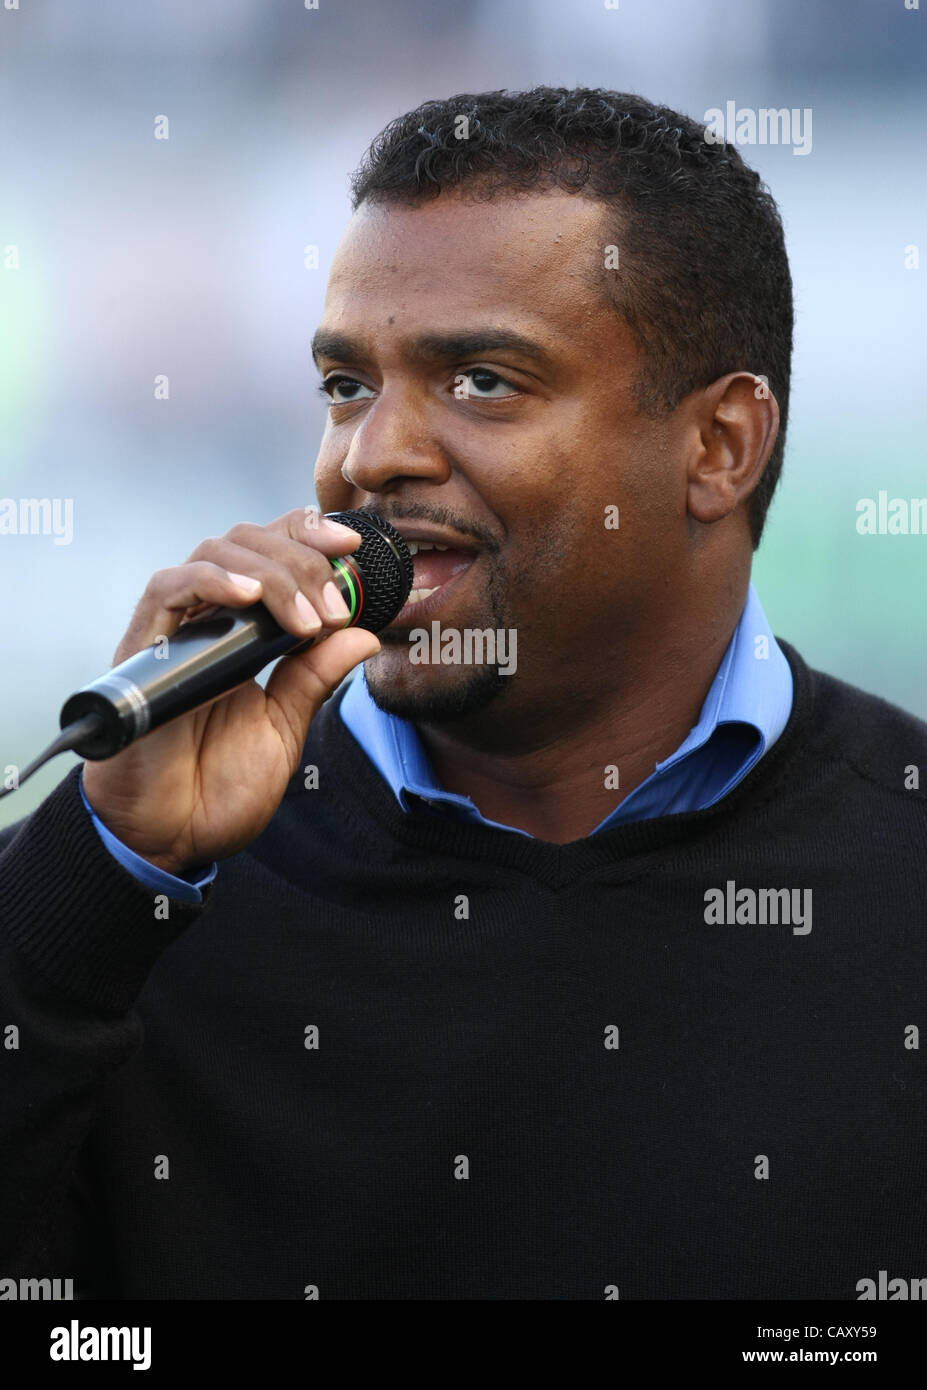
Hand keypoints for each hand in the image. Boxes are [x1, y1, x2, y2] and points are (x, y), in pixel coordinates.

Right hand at [81, 508, 380, 875]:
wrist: (171, 837)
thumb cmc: (217, 788)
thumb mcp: (286, 727)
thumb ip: (316, 677)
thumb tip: (364, 634)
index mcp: (242, 632)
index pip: (272, 551)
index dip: (310, 534)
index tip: (352, 549)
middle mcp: (207, 620)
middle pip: (249, 541)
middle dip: (302, 559)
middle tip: (334, 606)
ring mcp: (175, 631)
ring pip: (215, 553)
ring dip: (270, 574)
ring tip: (305, 620)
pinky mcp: (143, 649)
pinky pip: (168, 588)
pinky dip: (212, 582)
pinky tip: (249, 599)